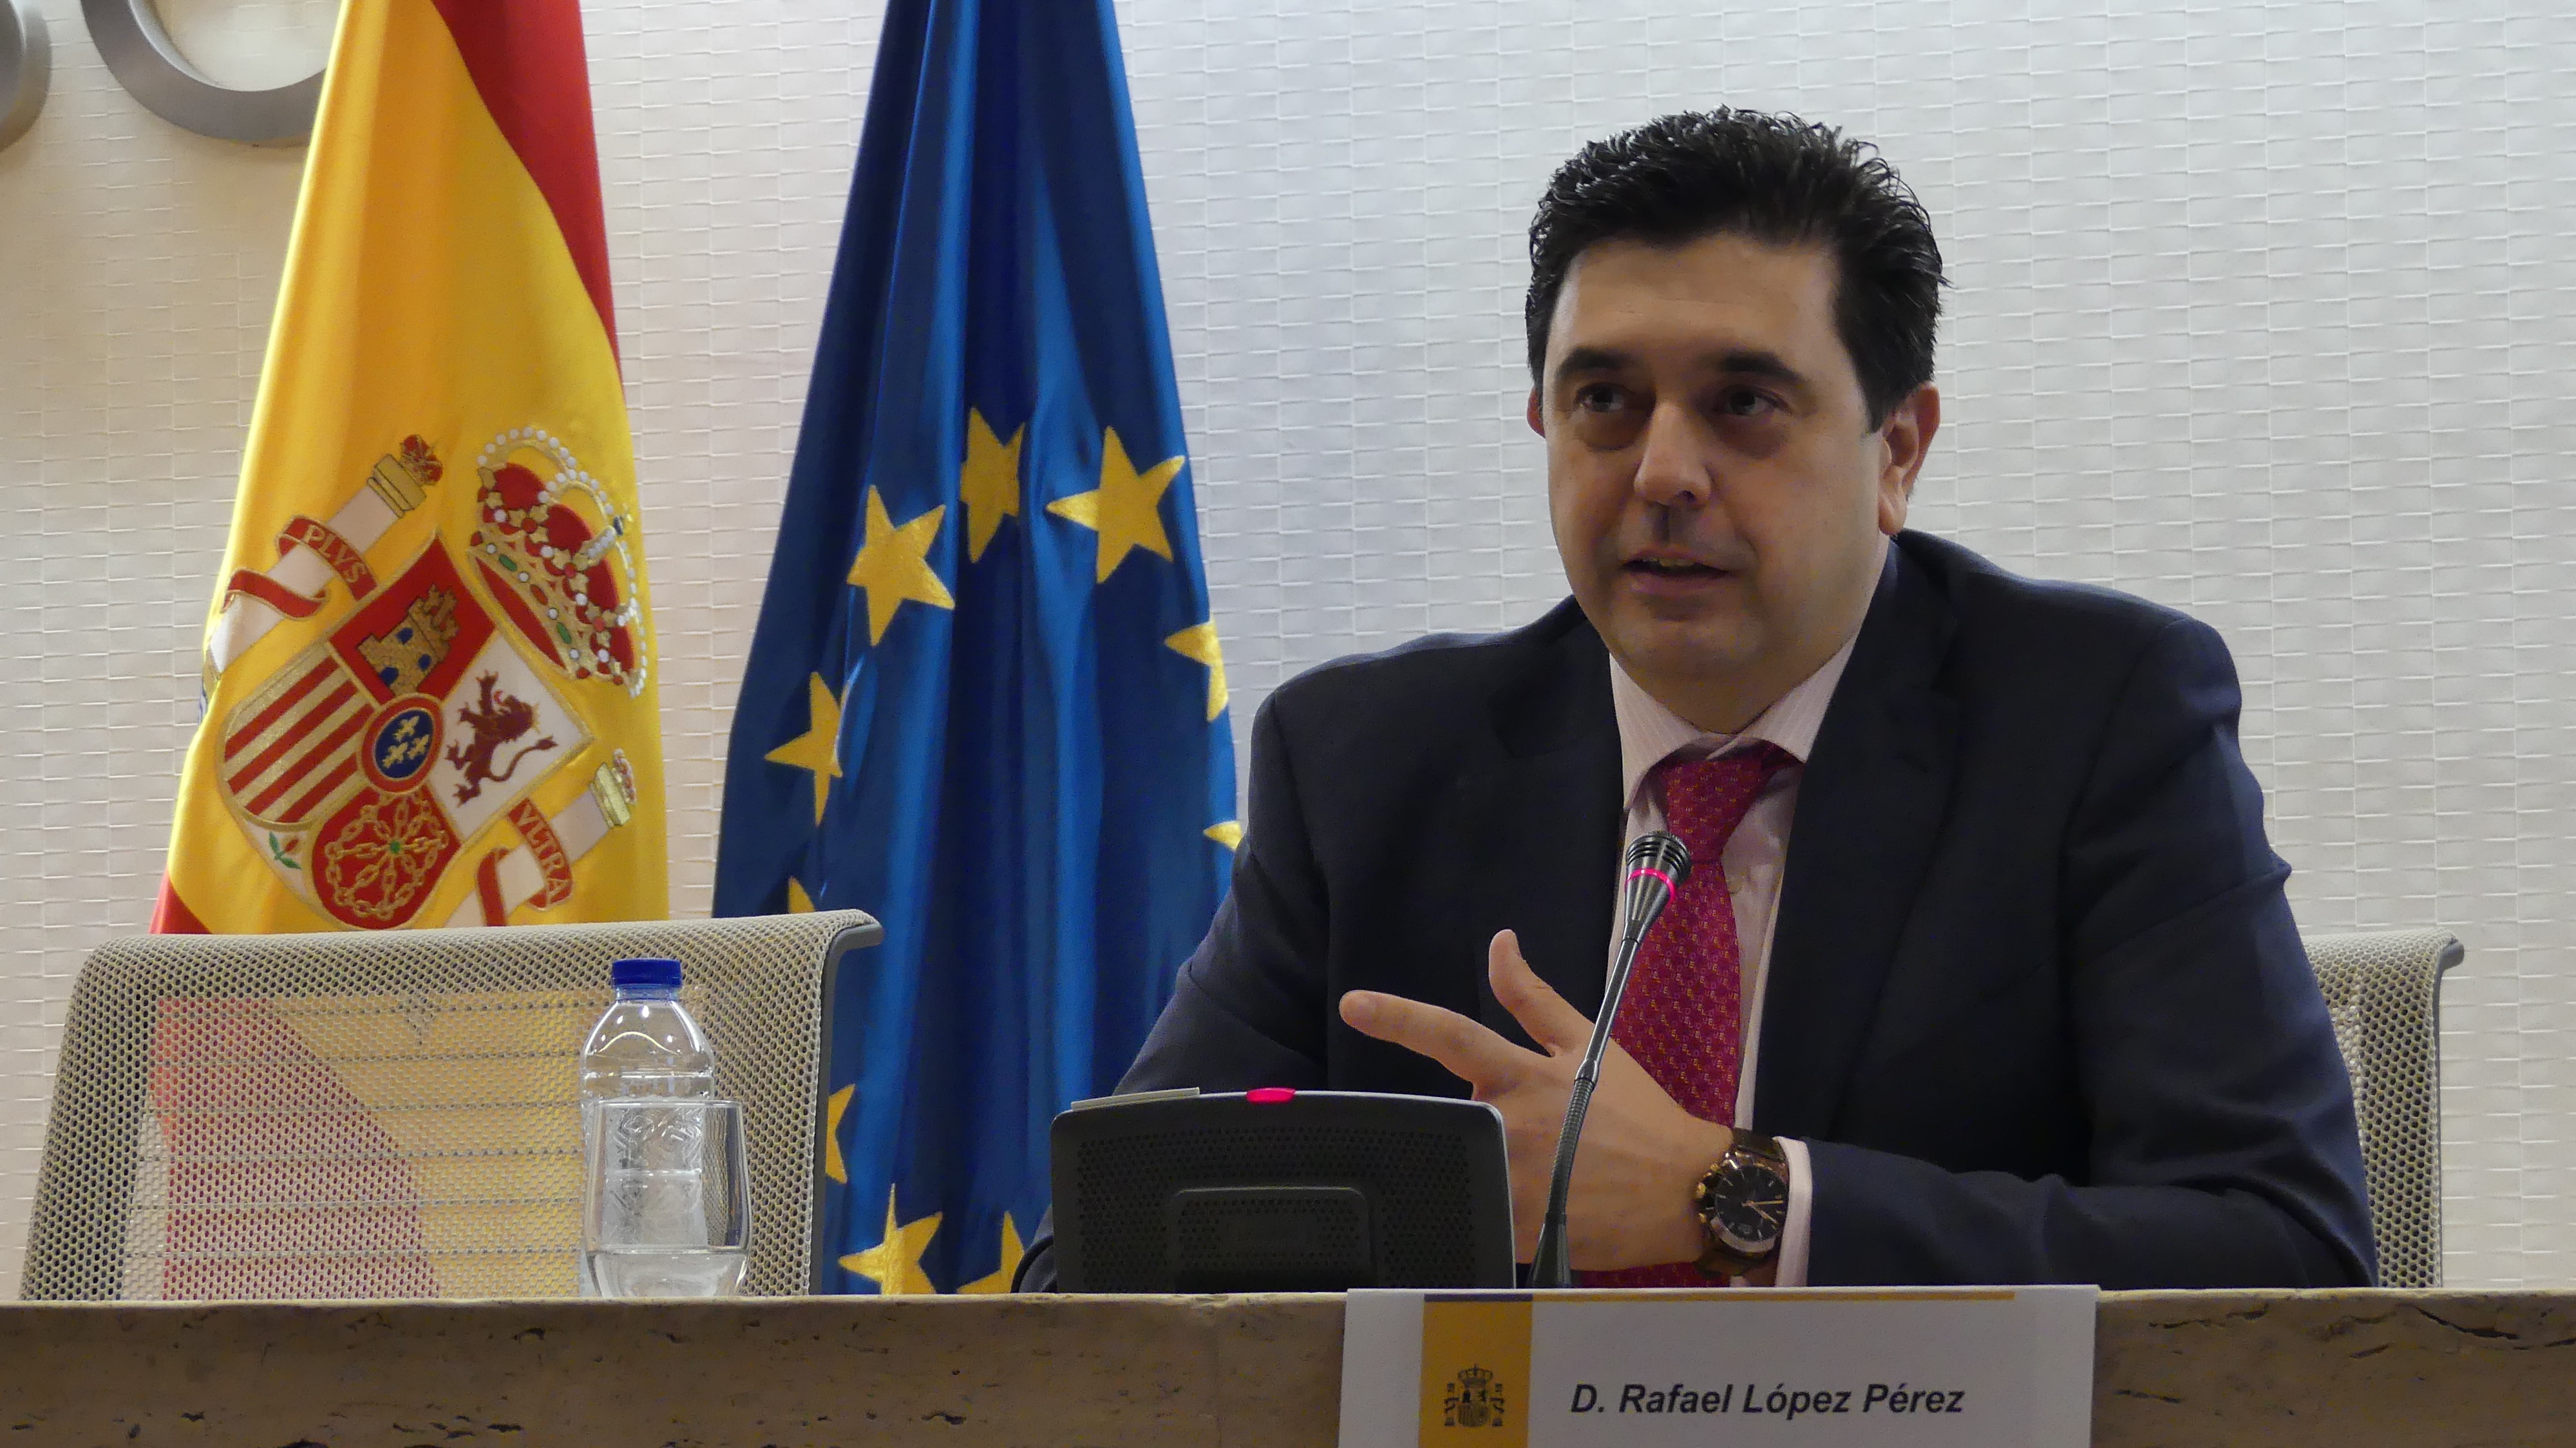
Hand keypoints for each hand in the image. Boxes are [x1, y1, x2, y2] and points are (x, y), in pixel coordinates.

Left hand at [1339, 929, 1732, 1270]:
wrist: (1684, 1186)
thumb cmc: (1637, 1111)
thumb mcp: (1588, 1043)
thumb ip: (1533, 998)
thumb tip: (1500, 941)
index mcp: (1521, 1075)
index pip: (1451, 1036)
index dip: (1398, 1017)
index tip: (1352, 1004)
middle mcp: (1509, 1125)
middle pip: (1446, 1115)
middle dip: (1466, 1124)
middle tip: (1521, 1137)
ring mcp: (1512, 1181)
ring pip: (1459, 1167)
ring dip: (1475, 1166)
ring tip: (1532, 1174)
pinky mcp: (1520, 1229)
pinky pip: (1479, 1216)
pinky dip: (1487, 1208)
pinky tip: (1522, 1209)